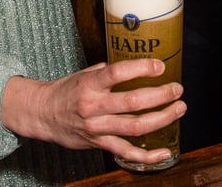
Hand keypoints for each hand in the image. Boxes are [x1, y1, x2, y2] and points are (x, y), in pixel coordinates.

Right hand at [0, 59, 184, 163]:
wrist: (42, 115)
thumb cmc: (64, 91)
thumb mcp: (83, 74)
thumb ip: (107, 72)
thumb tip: (132, 67)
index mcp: (90, 84)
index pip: (117, 73)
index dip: (141, 68)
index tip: (159, 66)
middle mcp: (94, 106)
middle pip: (133, 102)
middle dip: (160, 96)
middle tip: (177, 90)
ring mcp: (97, 128)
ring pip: (135, 127)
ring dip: (162, 118)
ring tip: (179, 109)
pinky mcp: (99, 144)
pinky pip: (127, 152)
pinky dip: (148, 156)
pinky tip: (166, 152)